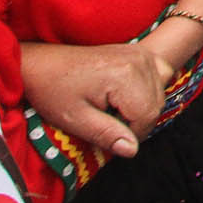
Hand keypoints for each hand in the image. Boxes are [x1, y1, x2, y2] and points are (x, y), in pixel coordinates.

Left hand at [17, 40, 168, 158]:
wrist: (42, 64)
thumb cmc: (53, 91)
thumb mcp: (76, 120)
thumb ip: (107, 135)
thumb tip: (132, 150)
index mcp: (125, 76)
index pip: (147, 116)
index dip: (131, 135)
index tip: (108, 137)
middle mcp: (139, 61)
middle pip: (156, 105)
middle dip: (135, 122)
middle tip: (106, 123)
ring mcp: (140, 53)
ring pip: (159, 93)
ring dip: (141, 107)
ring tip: (112, 109)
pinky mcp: (138, 52)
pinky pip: (160, 74)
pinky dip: (149, 89)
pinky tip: (127, 95)